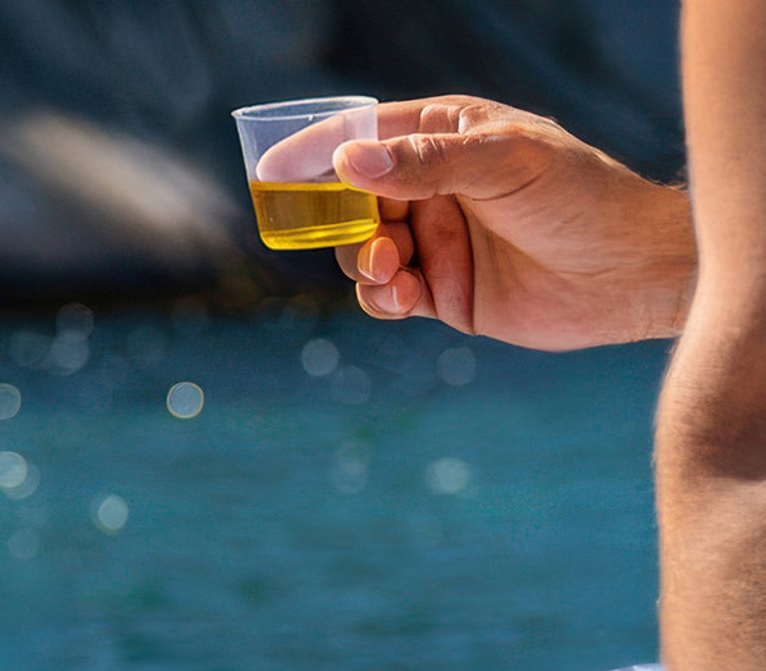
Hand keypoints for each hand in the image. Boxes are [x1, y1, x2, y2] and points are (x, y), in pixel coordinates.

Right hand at [325, 97, 694, 350]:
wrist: (632, 273)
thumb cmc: (582, 197)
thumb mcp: (505, 162)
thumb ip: (426, 165)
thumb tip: (349, 163)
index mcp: (445, 137)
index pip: (364, 136)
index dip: (316, 151)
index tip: (272, 170)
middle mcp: (432, 188)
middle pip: (350, 201)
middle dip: (339, 221)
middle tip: (360, 235)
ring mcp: (434, 241)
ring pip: (360, 253)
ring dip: (361, 263)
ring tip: (389, 268)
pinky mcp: (441, 293)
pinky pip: (384, 297)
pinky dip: (380, 298)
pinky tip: (404, 296)